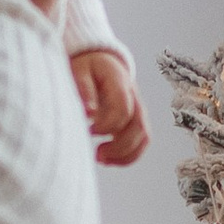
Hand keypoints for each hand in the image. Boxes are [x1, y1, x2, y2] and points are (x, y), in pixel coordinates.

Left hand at [69, 47, 149, 167]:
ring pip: (143, 138)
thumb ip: (83, 89)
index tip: (88, 130)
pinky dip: (128, 157)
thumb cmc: (86, 67)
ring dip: (124, 154)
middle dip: (119, 146)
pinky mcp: (135, 122)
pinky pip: (141, 143)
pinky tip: (108, 161)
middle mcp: (134, 97)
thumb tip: (89, 112)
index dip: (107, 125)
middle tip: (96, 153)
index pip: (123, 109)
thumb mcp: (79, 70)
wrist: (98, 62)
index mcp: (120, 82)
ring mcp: (137, 110)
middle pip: (138, 127)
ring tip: (101, 159)